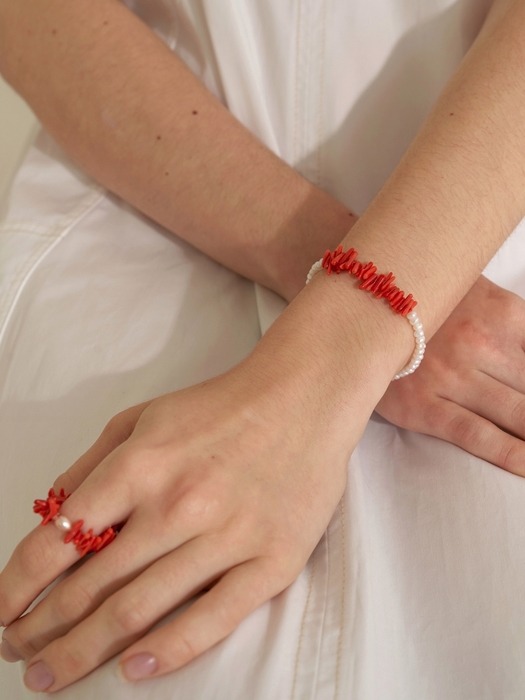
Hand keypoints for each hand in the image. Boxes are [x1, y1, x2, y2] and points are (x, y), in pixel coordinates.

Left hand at [0, 350, 358, 691]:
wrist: (303, 400)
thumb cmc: (219, 408)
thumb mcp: (142, 418)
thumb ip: (91, 465)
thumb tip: (49, 517)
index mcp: (140, 466)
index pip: (58, 542)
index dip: (16, 586)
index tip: (0, 612)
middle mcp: (177, 505)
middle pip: (90, 588)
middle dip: (41, 629)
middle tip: (16, 653)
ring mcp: (227, 537)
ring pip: (139, 611)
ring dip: (84, 651)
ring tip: (51, 674)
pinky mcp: (270, 562)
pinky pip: (211, 620)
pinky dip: (166, 653)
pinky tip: (131, 670)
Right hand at [377, 275, 524, 475]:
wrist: (360, 302)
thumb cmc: (427, 301)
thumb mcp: (480, 293)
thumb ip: (519, 322)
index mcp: (503, 314)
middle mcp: (482, 344)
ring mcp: (453, 377)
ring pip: (520, 416)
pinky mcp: (425, 406)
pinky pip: (479, 435)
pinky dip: (512, 455)